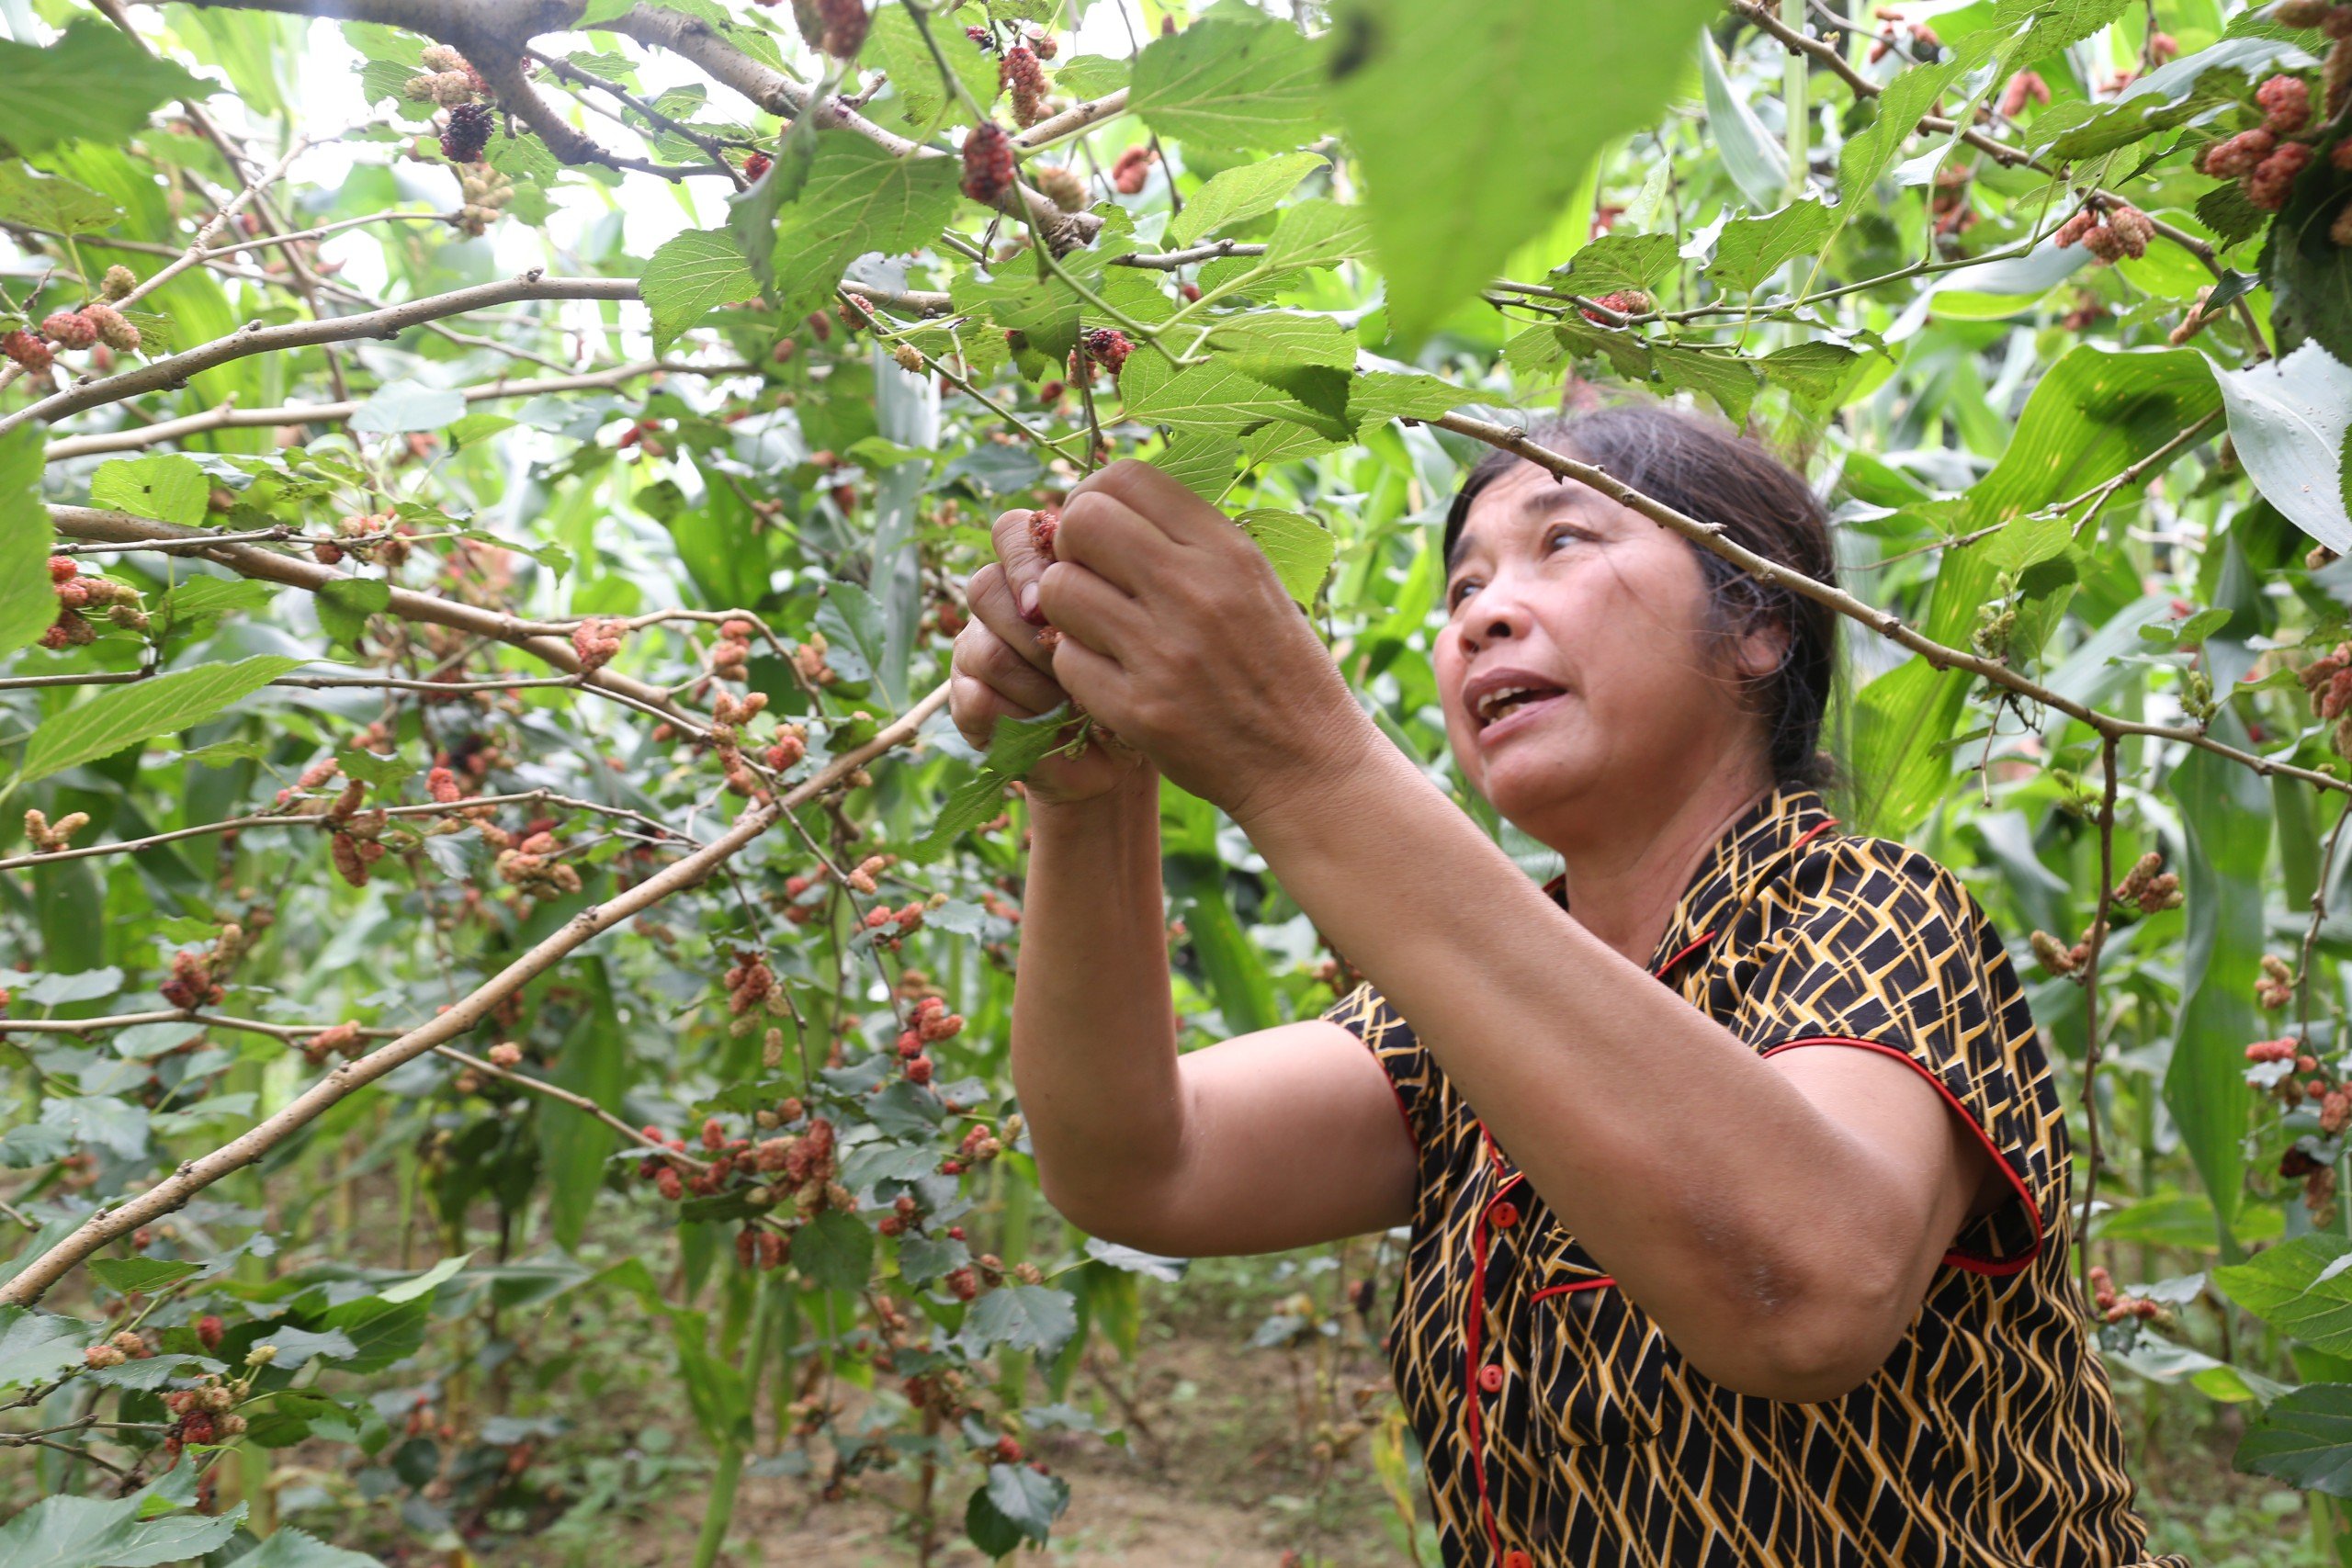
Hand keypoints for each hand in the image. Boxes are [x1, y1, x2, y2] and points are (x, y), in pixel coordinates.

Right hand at [949, 508, 1152, 807]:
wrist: (1130, 750)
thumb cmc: (1147, 676)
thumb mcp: (1146, 622)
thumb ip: (1120, 581)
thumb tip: (1109, 560)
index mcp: (1040, 569)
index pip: (1013, 533)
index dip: (1038, 558)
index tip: (1088, 589)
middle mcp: (1003, 605)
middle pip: (987, 587)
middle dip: (1036, 627)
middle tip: (1083, 657)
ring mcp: (980, 651)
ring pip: (986, 648)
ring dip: (1037, 681)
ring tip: (1080, 705)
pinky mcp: (969, 704)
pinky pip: (976, 699)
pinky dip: (1021, 718)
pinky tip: (1058, 728)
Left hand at [1003, 459, 1374, 824]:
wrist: (1308, 762)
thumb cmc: (1278, 666)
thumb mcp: (1254, 583)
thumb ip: (1189, 540)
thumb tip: (1108, 500)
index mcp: (1227, 551)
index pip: (1126, 477)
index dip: (1094, 498)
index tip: (1099, 532)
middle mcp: (1195, 590)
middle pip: (1081, 522)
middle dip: (1070, 547)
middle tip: (1089, 578)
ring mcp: (1163, 651)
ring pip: (1059, 590)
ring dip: (1066, 610)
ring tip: (1100, 630)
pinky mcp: (1139, 709)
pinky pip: (1066, 660)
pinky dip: (1079, 667)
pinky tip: (1113, 678)